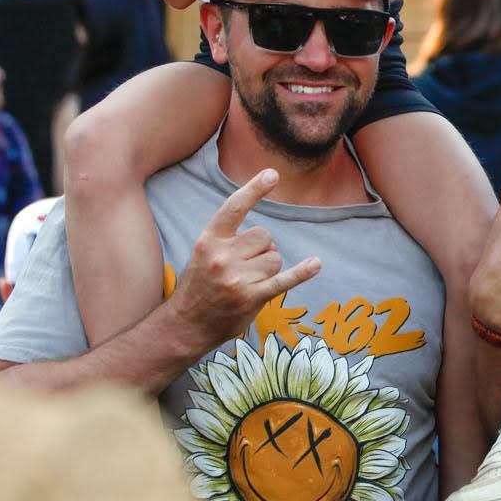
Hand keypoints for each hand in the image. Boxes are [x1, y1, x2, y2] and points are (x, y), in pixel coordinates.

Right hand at [169, 169, 322, 347]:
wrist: (184, 326)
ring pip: (275, 259)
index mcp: (209, 241)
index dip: (254, 190)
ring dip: (268, 270)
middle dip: (261, 250)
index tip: (272, 174)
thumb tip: (266, 238)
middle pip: (265, 237)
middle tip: (242, 269)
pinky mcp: (251, 298)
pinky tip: (316, 264)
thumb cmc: (199, 285)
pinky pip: (284, 280)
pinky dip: (302, 272)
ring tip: (247, 283)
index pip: (234, 208)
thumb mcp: (204, 254)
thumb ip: (230, 239)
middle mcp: (222, 257)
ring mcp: (237, 278)